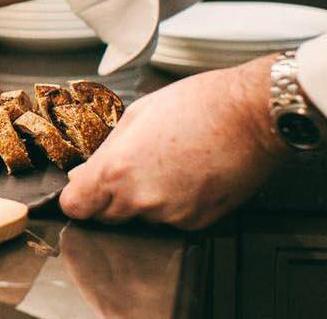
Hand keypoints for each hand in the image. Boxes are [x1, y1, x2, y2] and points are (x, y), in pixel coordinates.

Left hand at [58, 54, 286, 229]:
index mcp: (117, 170)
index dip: (77, 198)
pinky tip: (187, 176)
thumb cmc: (198, 105)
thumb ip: (105, 152)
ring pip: (141, 218)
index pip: (76, 207)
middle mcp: (141, 199)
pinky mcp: (197, 222)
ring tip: (167, 165)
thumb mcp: (136, 116)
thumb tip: (83, 175)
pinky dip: (174, 205)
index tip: (82, 190)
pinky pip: (172, 220)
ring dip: (144, 201)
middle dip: (110, 197)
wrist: (251, 115)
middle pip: (106, 215)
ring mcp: (171, 215)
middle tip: (133, 167)